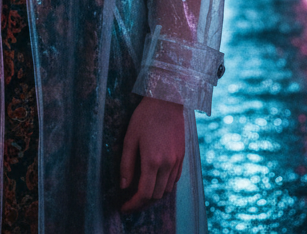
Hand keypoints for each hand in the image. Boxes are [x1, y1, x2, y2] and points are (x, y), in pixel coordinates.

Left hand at [119, 96, 184, 212]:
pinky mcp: (182, 156)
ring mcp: (177, 161)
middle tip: (131, 201)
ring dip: (154, 195)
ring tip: (142, 192)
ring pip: (167, 190)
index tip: (124, 207)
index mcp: (152, 160)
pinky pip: (175, 179)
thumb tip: (124, 186)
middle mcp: (167, 164)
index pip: (144, 193)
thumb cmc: (145, 116)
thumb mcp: (130, 138)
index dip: (133, 204)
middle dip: (142, 202)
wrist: (167, 100)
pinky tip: (156, 180)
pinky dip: (165, 185)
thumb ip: (126, 164)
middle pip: (156, 195)